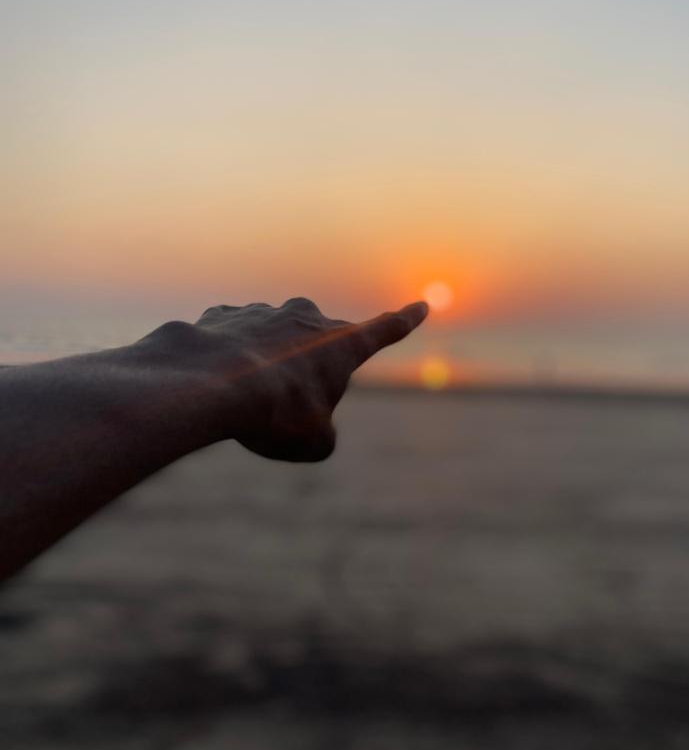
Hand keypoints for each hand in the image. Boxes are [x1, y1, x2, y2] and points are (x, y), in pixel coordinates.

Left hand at [191, 297, 428, 460]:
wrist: (205, 385)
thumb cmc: (272, 416)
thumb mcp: (312, 443)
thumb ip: (321, 433)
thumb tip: (306, 423)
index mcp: (342, 345)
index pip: (385, 330)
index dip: (406, 320)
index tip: (422, 305)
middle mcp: (307, 319)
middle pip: (319, 344)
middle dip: (308, 370)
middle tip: (286, 406)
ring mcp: (263, 312)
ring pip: (272, 341)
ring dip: (264, 365)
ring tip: (242, 400)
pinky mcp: (224, 315)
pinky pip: (233, 338)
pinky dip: (228, 357)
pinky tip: (215, 381)